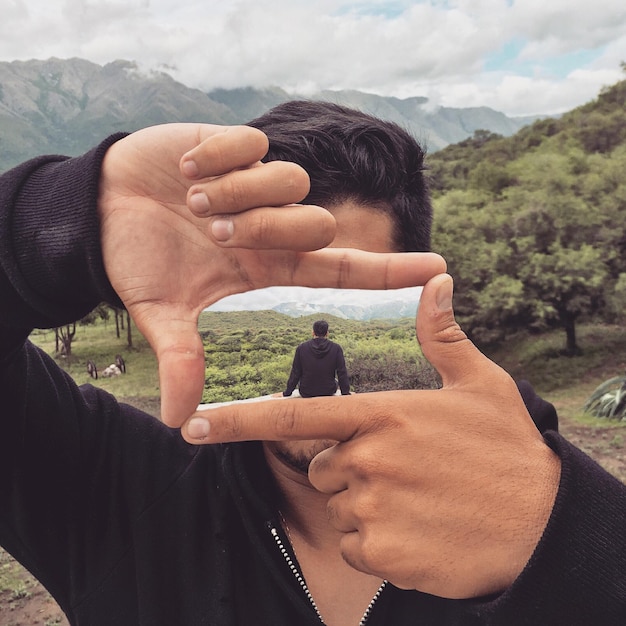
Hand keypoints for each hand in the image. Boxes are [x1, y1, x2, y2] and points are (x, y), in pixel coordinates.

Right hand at [98, 123, 444, 424]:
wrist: (103, 212)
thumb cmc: (139, 263)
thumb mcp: (161, 314)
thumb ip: (181, 359)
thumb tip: (180, 421)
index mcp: (268, 268)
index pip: (345, 270)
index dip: (391, 273)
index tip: (439, 271)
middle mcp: (275, 226)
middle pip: (318, 222)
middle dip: (268, 228)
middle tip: (215, 235)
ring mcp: (258, 183)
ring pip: (292, 179)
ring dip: (237, 193)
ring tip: (195, 201)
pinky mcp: (235, 143)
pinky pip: (251, 143)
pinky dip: (214, 157)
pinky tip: (188, 170)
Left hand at [183, 273, 560, 598]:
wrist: (544, 524)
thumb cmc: (509, 449)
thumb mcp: (480, 384)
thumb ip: (441, 335)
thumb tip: (436, 279)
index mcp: (385, 414)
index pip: (297, 416)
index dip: (239, 420)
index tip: (193, 425)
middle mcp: (370, 459)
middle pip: (324, 466)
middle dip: (349, 469)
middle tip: (405, 471)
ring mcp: (374, 508)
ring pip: (341, 507)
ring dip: (368, 507)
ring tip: (422, 501)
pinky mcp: (382, 554)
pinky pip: (358, 546)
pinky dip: (381, 543)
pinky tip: (422, 533)